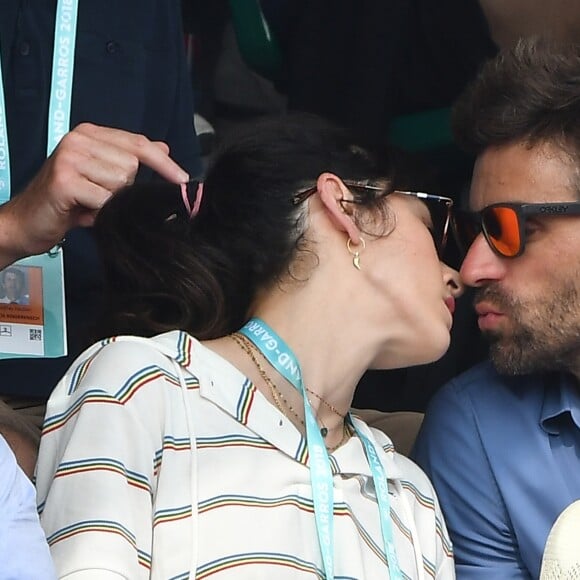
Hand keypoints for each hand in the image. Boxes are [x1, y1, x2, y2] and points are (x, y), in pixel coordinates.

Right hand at [0, 123, 189, 267]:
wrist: (28, 223)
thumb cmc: (68, 202)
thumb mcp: (103, 178)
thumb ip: (130, 161)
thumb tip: (165, 148)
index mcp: (90, 134)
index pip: (138, 143)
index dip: (163, 163)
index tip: (183, 179)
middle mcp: (79, 139)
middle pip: (132, 166)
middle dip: (124, 190)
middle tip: (99, 197)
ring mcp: (70, 157)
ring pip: (121, 183)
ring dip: (111, 202)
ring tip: (89, 203)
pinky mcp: (65, 179)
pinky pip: (106, 200)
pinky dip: (100, 212)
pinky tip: (83, 212)